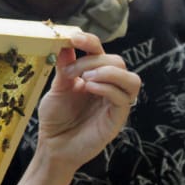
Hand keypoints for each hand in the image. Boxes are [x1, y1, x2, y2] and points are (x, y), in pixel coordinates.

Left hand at [35, 31, 139, 166]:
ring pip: (131, 78)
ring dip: (108, 72)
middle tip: (71, 72)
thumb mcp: (57, 88)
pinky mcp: (117, 118)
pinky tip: (89, 89)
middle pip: (117, 61)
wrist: (53, 146)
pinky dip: (108, 88)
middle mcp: (108, 87)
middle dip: (93, 60)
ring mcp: (115, 103)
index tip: (74, 37)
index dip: (91, 40)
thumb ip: (65, 67)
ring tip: (86, 79)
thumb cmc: (55, 119)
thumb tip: (67, 42)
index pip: (101, 51)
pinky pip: (124, 98)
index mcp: (94, 76)